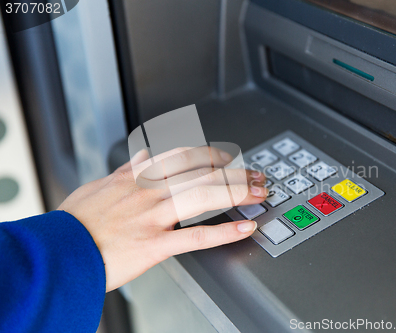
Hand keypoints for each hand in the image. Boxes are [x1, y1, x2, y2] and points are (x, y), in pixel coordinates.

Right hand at [58, 147, 266, 291]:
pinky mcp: (155, 244)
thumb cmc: (76, 222)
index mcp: (137, 176)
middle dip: (235, 171)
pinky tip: (244, 228)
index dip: (210, 153)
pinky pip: (197, 236)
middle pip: (202, 171)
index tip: (226, 157)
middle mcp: (149, 191)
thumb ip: (126, 169)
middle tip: (255, 174)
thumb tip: (144, 155)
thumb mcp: (99, 185)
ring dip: (238, 191)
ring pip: (204, 195)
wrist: (58, 251)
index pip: (182, 154)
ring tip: (259, 193)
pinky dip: (225, 232)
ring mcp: (154, 216)